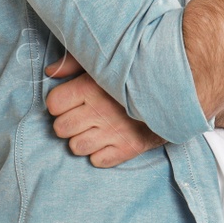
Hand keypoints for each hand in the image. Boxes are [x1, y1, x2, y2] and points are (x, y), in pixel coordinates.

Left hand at [44, 53, 165, 166]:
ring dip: (81, 140)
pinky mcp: (129, 148)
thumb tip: (49, 72)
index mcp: (89, 88)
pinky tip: (107, 140)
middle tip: (80, 117)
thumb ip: (72, 63)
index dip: (58, 104)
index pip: (53, 105)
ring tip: (93, 129)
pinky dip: (99, 154)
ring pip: (76, 147)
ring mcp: (114, 132)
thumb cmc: (133, 73)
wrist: (174, 90)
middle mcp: (99, 111)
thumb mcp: (102, 61)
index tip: (69, 101)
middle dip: (66, 123)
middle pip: (60, 128)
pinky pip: (98, 161)